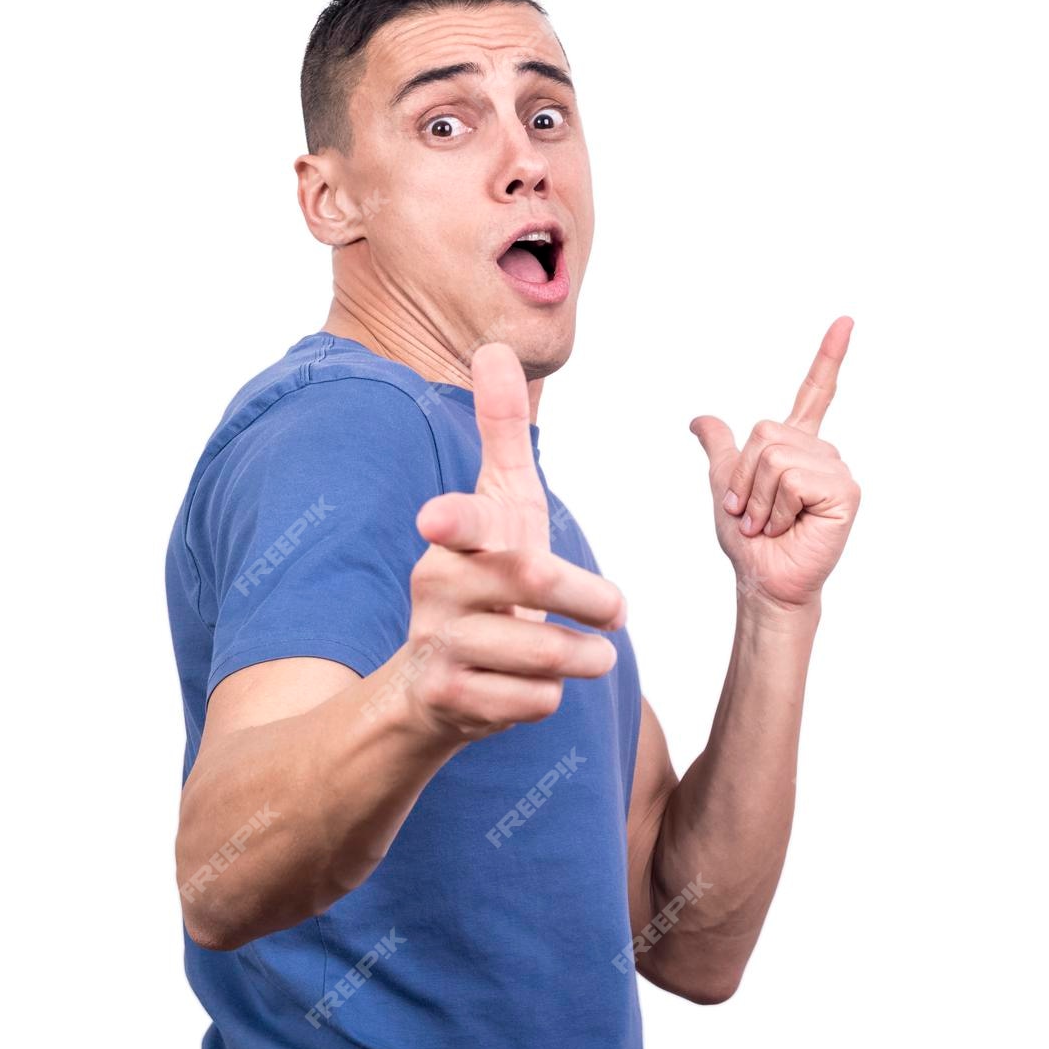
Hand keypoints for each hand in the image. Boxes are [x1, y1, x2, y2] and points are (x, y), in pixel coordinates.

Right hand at [399, 343, 627, 741]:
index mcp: (455, 537)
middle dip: (589, 597)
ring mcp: (439, 645)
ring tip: (594, 656)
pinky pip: (529, 700)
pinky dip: (549, 697)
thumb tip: (494, 348)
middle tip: (619, 610)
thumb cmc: (482, 575)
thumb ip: (501, 432)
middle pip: (531, 579)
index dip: (454, 517)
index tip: (433, 518)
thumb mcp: (498, 505)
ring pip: (540, 651)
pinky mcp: (450, 700)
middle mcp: (438, 586)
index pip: (461, 519)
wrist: (428, 683)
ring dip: (582, 656)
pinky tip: (534, 688)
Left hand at [689, 317, 861, 613]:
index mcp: (797, 446)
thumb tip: (700, 419)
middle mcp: (820, 452)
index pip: (815, 392)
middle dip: (746, 478)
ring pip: (775, 456)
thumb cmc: (750, 541)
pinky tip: (791, 526)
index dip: (829, 357)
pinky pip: (792, 478)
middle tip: (756, 512)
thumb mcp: (724, 485)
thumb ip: (720, 449)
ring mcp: (835, 469)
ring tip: (773, 523)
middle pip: (765, 432)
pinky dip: (779, 508)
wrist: (763, 580)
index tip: (846, 321)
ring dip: (760, 498)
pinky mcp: (844, 491)